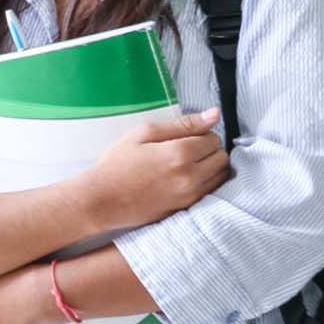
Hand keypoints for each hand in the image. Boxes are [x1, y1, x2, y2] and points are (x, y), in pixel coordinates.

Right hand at [71, 108, 229, 232]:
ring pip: (220, 176)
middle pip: (221, 157)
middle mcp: (191, 176)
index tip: (185, 136)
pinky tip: (186, 179)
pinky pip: (211, 192)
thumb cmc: (118, 163)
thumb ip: (183, 123)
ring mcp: (190, 196)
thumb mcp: (144, 133)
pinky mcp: (186, 209)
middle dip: (209, 150)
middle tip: (186, 149)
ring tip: (187, 164)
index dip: (202, 133)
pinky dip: (206, 183)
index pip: (213, 138)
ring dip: (211, 167)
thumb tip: (215, 114)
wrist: (102, 200)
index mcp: (181, 153)